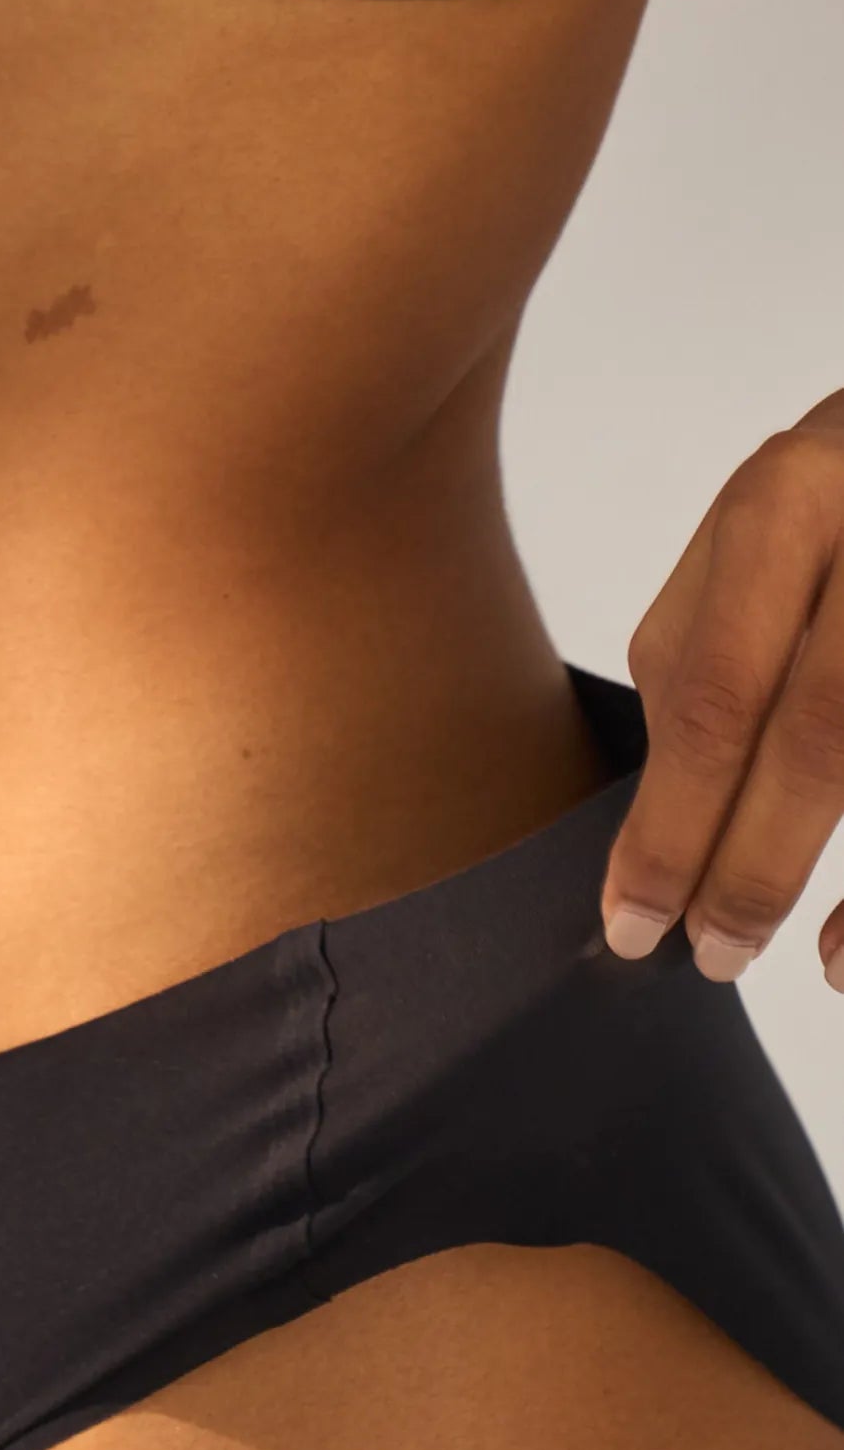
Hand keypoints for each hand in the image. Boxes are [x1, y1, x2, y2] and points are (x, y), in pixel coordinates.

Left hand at [600, 389, 843, 986]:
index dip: (670, 824)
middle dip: (746, 865)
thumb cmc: (841, 494)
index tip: (628, 918)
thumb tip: (656, 816)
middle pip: (818, 736)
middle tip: (702, 956)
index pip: (716, 695)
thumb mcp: (759, 529)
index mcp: (787, 502)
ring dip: (826, 875)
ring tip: (768, 953)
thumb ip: (700, 650)